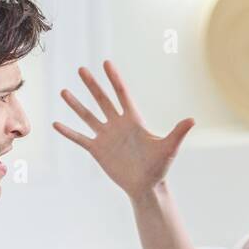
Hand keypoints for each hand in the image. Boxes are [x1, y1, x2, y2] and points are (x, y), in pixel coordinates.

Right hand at [52, 60, 194, 199]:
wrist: (146, 186)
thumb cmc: (159, 167)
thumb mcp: (169, 148)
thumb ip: (178, 133)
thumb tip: (192, 120)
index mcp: (133, 120)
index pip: (121, 94)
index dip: (114, 79)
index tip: (106, 63)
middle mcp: (117, 124)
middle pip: (102, 100)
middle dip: (92, 85)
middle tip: (81, 69)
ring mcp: (106, 136)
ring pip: (88, 116)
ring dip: (76, 105)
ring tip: (63, 92)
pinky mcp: (97, 150)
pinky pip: (80, 139)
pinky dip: (69, 132)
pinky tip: (56, 124)